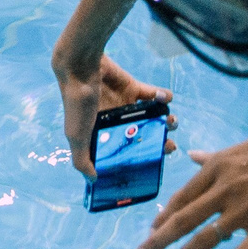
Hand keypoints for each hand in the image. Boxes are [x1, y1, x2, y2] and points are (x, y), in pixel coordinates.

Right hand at [56, 55, 174, 175]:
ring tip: (171, 121)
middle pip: (142, 135)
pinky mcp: (132, 87)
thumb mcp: (76, 136)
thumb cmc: (77, 105)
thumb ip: (82, 159)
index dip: (139, 157)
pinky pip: (153, 94)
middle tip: (168, 145)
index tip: (153, 162)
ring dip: (166, 120)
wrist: (81, 68)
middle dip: (159, 141)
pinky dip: (163, 96)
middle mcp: (115, 121)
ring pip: (152, 116)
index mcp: (102, 133)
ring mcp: (125, 104)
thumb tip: (93, 180)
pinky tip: (166, 99)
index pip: (123, 150)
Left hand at [136, 118, 247, 248]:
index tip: (150, 230)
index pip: (181, 198)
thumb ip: (215, 158)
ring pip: (201, 240)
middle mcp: (223, 190)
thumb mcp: (243, 147)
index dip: (163, 216)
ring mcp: (243, 211)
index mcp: (217, 169)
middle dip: (156, 241)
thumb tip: (192, 155)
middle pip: (181, 220)